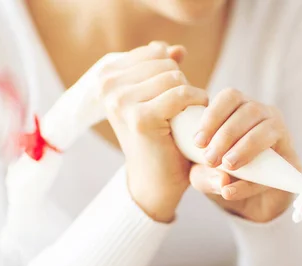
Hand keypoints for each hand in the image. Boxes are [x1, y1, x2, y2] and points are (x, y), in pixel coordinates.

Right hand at [98, 41, 207, 221]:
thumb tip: (177, 49)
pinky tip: (194, 120)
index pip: (155, 52)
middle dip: (181, 85)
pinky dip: (196, 103)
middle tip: (178, 112)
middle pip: (165, 63)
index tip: (169, 99)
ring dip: (189, 95)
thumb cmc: (159, 137)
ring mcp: (120, 101)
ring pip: (174, 76)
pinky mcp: (140, 118)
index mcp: (105, 75)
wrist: (155, 180)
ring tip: (183, 117)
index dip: (172, 74)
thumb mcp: (157, 96)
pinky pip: (181, 94)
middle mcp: (106, 85)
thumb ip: (164, 69)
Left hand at [189, 89, 300, 222]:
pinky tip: (233, 191)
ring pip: (266, 129)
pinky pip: (277, 162)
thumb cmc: (222, 176)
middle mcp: (263, 115)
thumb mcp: (204, 174)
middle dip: (226, 135)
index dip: (213, 116)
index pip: (230, 97)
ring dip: (244, 147)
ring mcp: (280, 134)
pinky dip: (253, 179)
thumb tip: (222, 181)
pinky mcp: (291, 160)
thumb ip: (202, 175)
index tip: (198, 142)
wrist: (248, 200)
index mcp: (239, 109)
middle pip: (249, 110)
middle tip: (210, 159)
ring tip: (227, 165)